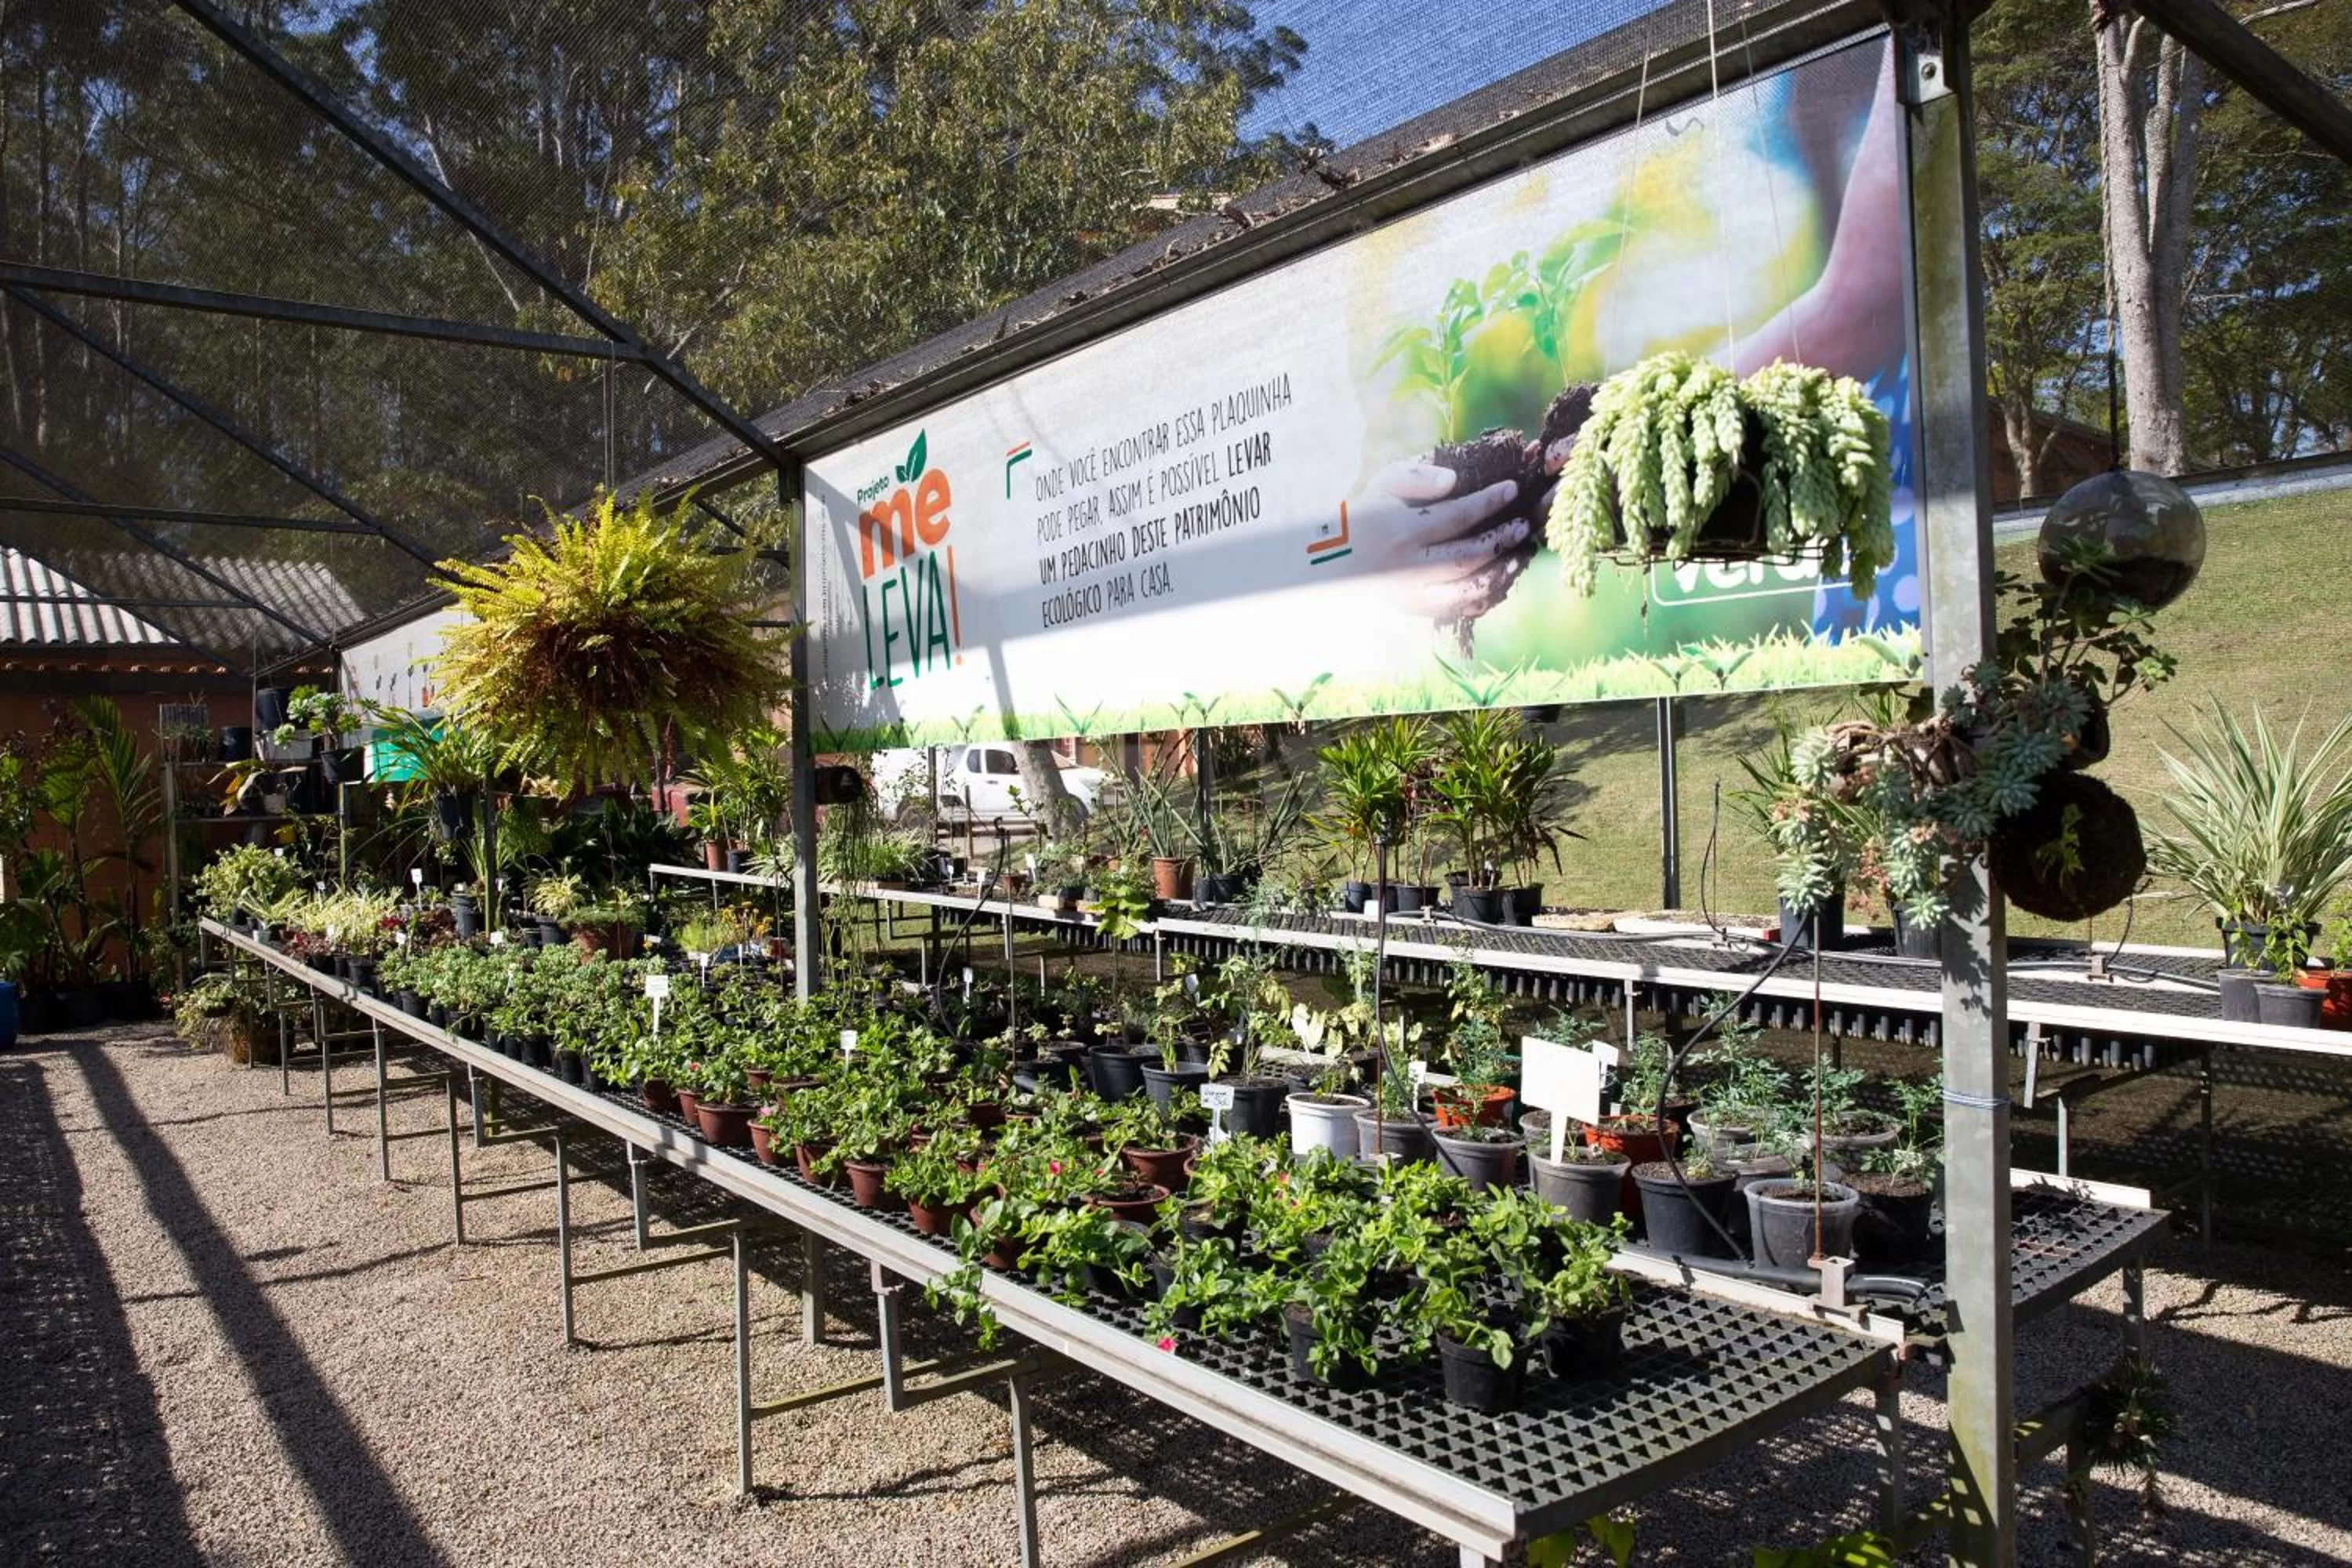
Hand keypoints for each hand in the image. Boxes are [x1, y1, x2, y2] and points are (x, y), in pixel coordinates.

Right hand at [1347, 458, 1533, 622]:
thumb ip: (1417, 475)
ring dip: (1499, 575)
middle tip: (1524, 526)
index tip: (1512, 489)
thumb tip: (1453, 480)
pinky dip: (1485, 597)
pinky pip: (1459, 610)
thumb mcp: (1385, 482)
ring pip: (1466, 592)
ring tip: (1520, 556)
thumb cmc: (1371, 510)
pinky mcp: (1418, 610)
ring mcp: (1413, 595)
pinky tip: (1502, 579)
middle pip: (1465, 558)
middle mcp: (1408, 567)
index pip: (1455, 516)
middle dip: (1501, 541)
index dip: (1488, 502)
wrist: (1338, 554)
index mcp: (1402, 530)